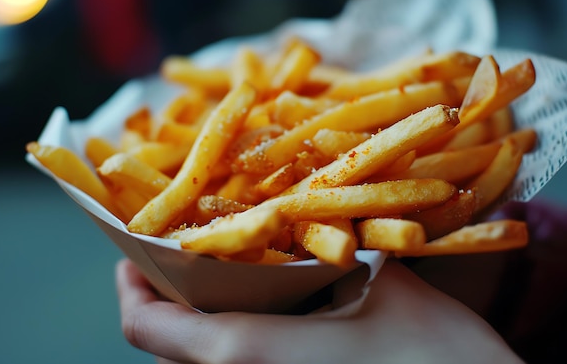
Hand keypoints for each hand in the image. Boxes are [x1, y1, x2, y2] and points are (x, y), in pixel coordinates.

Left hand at [116, 258, 522, 363]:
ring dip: (201, 316)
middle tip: (187, 251)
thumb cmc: (435, 358)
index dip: (131, 285)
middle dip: (169, 294)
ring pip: (202, 359)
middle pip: (168, 345)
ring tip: (225, 270)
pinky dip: (237, 334)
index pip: (146, 327)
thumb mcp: (383, 287)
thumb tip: (327, 217)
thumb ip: (344, 252)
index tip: (135, 251)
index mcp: (247, 354)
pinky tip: (272, 303)